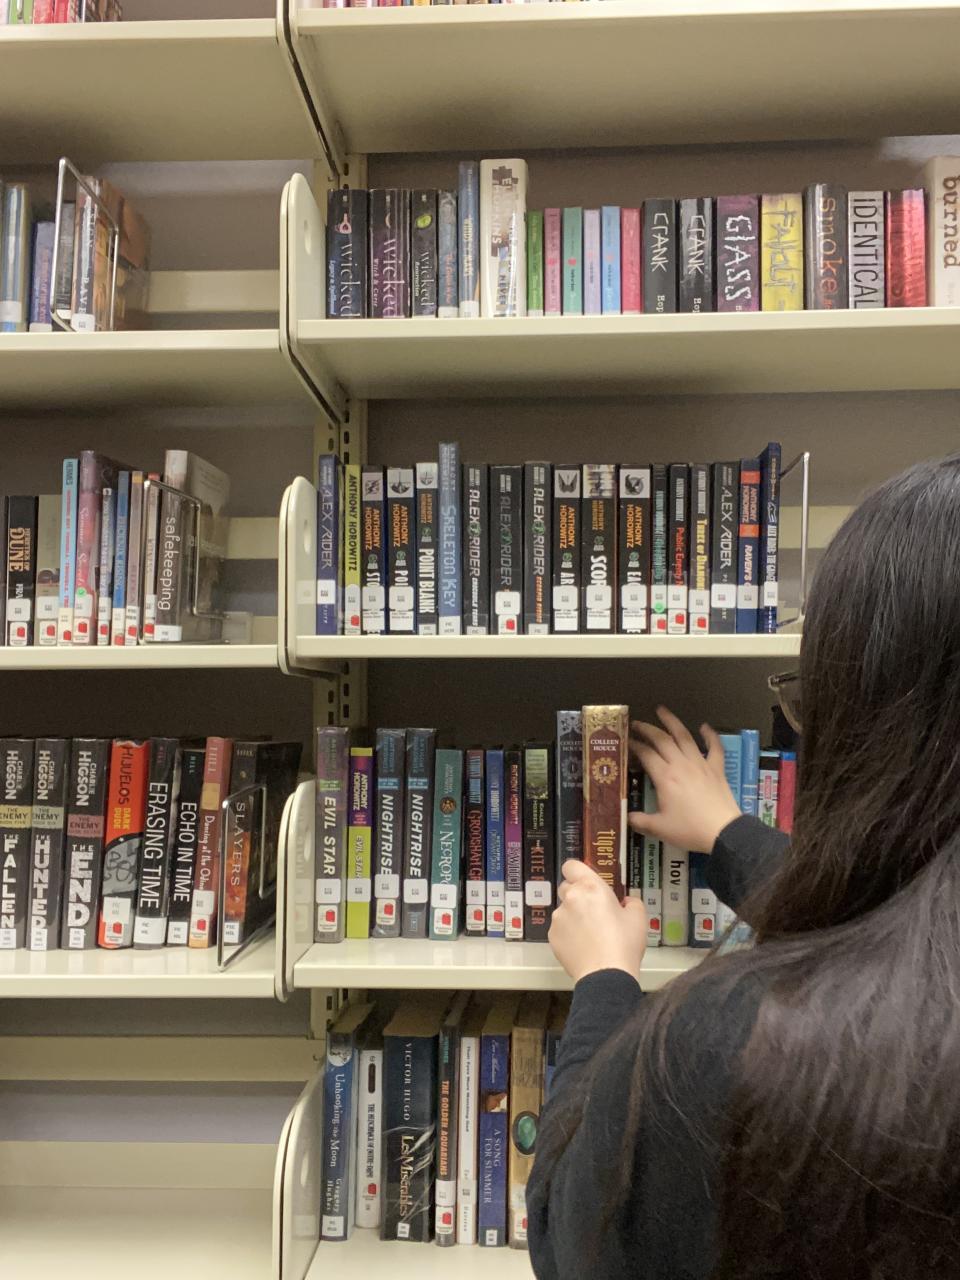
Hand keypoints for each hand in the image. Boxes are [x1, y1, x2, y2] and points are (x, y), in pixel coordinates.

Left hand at [548, 860, 646, 983]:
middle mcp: (571, 898)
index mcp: (591, 887)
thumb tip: (625, 902)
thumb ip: (631, 902)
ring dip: (573, 916)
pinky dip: (568, 934)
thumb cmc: (623, 943)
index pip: (571, 866)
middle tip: (593, 910)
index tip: (586, 881)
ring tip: (591, 935)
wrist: (606, 974)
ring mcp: (558, 918)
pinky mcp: (552, 937)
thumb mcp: (638, 917)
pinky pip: (560, 929)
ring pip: (563, 910)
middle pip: (566, 887)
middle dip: (577, 895)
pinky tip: (583, 946)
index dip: (578, 872)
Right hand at [629, 706, 740, 852]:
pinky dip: (710, 735)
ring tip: (662, 710)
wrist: (723, 832)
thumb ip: (640, 821)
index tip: (626, 741)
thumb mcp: (659, 828)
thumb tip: (626, 817)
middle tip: (637, 723)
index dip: (634, 745)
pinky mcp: (716, 769)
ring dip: (672, 722)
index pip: (646, 754)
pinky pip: (714, 748)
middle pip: (662, 740)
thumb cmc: (689, 830)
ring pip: (685, 737)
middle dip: (647, 729)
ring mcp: (700, 764)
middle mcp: (681, 764)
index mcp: (665, 777)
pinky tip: (704, 726)